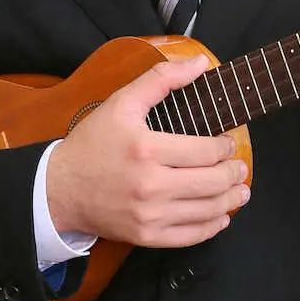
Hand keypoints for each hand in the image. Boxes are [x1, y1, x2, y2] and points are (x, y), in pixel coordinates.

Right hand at [45, 55, 249, 247]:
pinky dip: (212, 226)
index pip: (205, 151)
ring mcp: (150, 214)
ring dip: (230, 199)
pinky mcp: (146, 236)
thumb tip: (200, 64)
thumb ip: (161, 79)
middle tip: (239, 166)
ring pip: (207, 210)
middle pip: (212, 181)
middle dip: (234, 173)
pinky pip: (191, 236)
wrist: (60, 188)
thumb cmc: (92, 144)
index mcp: (147, 149)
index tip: (228, 143)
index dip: (225, 147)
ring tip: (239, 189)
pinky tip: (220, 216)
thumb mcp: (121, 103)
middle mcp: (151, 184)